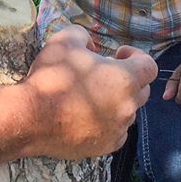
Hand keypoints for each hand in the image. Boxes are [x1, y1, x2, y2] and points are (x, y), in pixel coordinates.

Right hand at [20, 25, 156, 158]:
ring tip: (92, 94)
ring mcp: (118, 129)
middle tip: (103, 73)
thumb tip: (90, 45)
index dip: (136, 56)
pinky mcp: (106, 146)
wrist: (30, 118)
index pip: (149, 66)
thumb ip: (84, 35)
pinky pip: (117, 131)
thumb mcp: (65, 40)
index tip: (118, 54)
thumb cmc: (51, 77)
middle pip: (143, 90)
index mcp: (125, 79)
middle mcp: (128, 106)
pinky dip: (109, 121)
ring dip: (118, 101)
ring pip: (129, 111)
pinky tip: (88, 115)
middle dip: (129, 79)